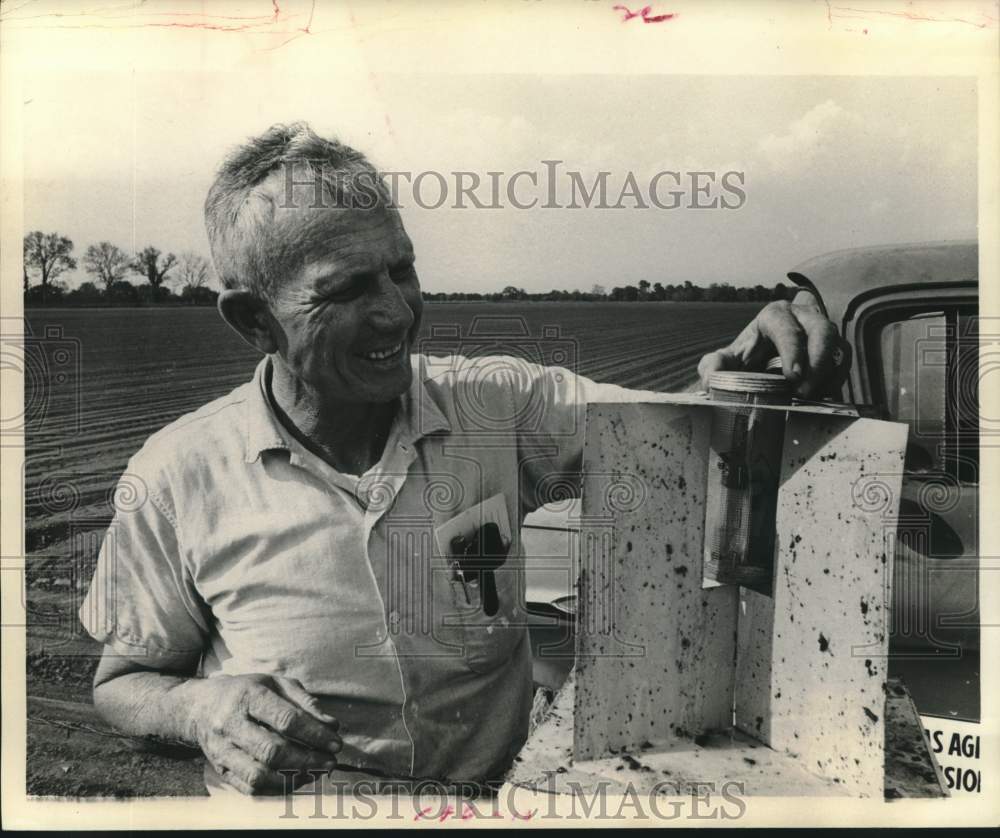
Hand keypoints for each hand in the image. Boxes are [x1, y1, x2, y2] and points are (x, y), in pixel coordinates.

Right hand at [181, 673, 342, 794]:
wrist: (201, 707)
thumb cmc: (248, 692)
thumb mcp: (276, 683)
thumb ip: (306, 702)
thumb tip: (332, 726)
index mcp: (248, 696)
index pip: (286, 719)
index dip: (314, 734)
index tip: (336, 743)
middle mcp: (231, 724)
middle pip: (272, 751)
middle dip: (307, 760)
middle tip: (330, 762)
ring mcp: (222, 750)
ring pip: (258, 775)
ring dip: (293, 778)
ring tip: (316, 772)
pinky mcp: (220, 770)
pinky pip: (249, 788)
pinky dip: (277, 789)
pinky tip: (296, 779)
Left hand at [697, 290, 850, 398]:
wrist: (765, 357)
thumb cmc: (745, 355)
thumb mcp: (726, 358)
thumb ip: (713, 365)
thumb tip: (710, 379)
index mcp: (775, 316)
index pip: (788, 327)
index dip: (793, 349)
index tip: (794, 375)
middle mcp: (803, 318)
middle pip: (823, 331)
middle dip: (818, 361)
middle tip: (805, 390)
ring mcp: (822, 333)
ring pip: (839, 346)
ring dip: (829, 373)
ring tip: (814, 396)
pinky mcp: (834, 351)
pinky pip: (844, 363)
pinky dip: (836, 380)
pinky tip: (822, 396)